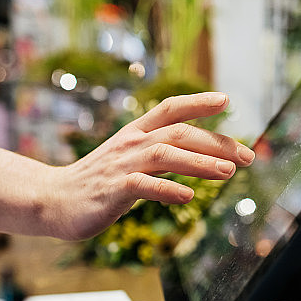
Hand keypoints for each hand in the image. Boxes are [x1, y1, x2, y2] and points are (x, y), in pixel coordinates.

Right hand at [47, 92, 254, 239]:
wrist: (53, 199)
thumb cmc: (97, 183)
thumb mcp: (129, 161)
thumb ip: (158, 156)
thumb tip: (197, 158)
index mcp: (135, 133)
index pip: (170, 109)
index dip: (198, 102)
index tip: (226, 101)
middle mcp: (131, 143)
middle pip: (179, 133)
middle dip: (216, 142)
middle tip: (247, 156)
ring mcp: (122, 165)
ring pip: (165, 155)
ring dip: (200, 162)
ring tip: (228, 172)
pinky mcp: (114, 190)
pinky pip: (145, 187)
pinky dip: (168, 189)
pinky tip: (189, 196)